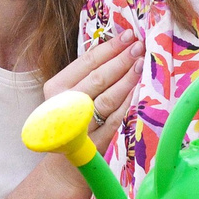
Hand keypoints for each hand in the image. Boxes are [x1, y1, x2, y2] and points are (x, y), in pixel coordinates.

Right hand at [44, 33, 140, 151]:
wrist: (66, 164)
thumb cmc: (73, 120)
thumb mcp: (71, 94)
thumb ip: (88, 72)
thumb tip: (120, 44)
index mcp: (56, 87)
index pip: (87, 62)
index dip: (110, 47)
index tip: (129, 35)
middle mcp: (63, 105)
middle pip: (98, 78)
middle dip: (121, 60)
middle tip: (140, 46)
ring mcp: (78, 125)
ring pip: (107, 98)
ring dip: (127, 79)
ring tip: (142, 63)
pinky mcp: (93, 143)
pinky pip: (115, 120)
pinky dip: (128, 104)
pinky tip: (140, 91)